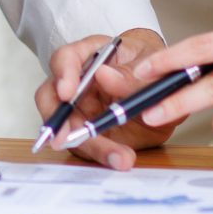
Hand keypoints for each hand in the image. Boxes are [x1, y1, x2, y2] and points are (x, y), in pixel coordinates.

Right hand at [35, 28, 166, 169]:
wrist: (161, 86)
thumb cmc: (148, 66)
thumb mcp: (149, 61)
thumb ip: (130, 72)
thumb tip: (105, 76)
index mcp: (89, 55)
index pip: (65, 59)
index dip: (63, 75)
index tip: (66, 92)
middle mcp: (77, 84)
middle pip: (51, 99)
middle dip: (57, 121)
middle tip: (65, 138)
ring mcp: (81, 110)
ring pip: (68, 129)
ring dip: (88, 144)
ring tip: (118, 156)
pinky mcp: (90, 132)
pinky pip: (88, 146)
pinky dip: (102, 154)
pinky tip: (120, 158)